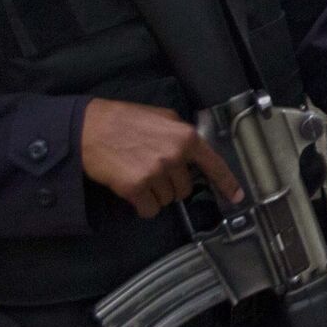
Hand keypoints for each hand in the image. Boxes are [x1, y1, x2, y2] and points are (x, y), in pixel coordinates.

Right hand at [79, 98, 243, 217]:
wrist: (89, 129)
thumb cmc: (123, 120)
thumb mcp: (160, 117)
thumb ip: (180, 134)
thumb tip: (194, 152)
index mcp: (185, 137)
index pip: (213, 164)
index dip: (227, 183)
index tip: (237, 197)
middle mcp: (174, 155)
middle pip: (185, 188)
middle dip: (172, 184)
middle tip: (152, 169)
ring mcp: (156, 172)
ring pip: (168, 200)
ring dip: (156, 194)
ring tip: (139, 175)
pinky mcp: (137, 188)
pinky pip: (150, 210)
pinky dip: (142, 205)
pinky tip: (132, 190)